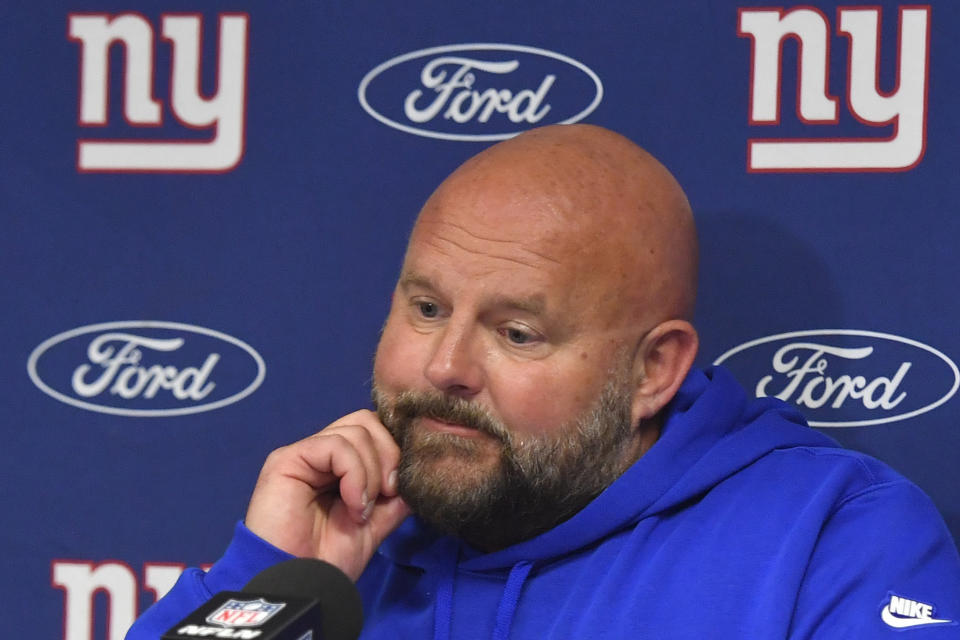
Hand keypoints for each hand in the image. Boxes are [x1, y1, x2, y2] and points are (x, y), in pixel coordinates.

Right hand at [245, 410, 410, 580]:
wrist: (301, 586)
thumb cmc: (329, 559)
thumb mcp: (375, 525)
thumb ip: (395, 498)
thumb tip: (418, 474)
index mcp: (340, 466)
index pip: (374, 431)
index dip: (394, 449)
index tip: (401, 487)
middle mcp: (322, 454)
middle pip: (367, 421)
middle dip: (389, 455)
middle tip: (388, 494)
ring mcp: (305, 454)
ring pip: (357, 430)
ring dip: (371, 472)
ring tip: (362, 509)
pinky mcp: (288, 459)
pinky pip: (336, 446)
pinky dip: (355, 474)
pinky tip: (353, 504)